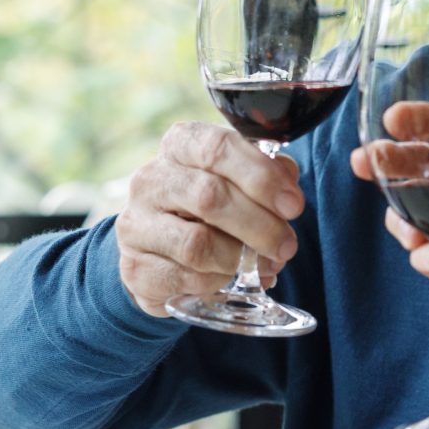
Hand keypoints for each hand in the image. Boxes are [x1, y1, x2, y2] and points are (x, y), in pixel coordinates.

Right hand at [113, 121, 306, 317]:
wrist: (164, 248)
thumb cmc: (210, 206)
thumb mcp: (239, 179)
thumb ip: (267, 174)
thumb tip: (287, 182)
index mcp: (179, 146)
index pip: (217, 148)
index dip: (261, 177)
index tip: (293, 205)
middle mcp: (150, 180)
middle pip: (208, 196)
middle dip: (259, 225)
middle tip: (287, 245)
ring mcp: (136, 224)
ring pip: (196, 244)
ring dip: (241, 259)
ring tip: (267, 265)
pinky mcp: (135, 267)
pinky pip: (184, 278)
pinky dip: (218, 282)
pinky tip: (233, 280)